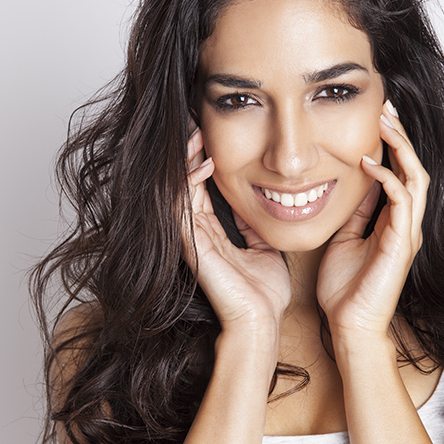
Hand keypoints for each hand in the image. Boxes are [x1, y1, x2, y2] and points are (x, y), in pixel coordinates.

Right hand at [182, 128, 290, 348]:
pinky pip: (182, 207)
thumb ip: (255, 225)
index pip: (201, 186)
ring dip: (187, 160)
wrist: (260, 321)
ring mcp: (191, 238)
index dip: (203, 158)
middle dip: (191, 151)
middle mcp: (197, 231)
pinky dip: (190, 183)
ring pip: (179, 189)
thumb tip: (263, 202)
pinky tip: (204, 164)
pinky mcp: (191, 246)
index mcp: (212, 230)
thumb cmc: (263, 292)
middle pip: (186, 181)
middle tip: (198, 122)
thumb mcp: (264, 247)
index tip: (211, 132)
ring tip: (197, 133)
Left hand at [316, 101, 428, 344]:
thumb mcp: (346, 239)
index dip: (392, 145)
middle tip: (385, 108)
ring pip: (416, 178)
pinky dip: (387, 178)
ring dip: (400, 148)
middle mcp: (406, 224)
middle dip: (400, 137)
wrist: (349, 324)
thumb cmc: (345, 288)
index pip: (400, 174)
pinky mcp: (401, 243)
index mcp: (393, 222)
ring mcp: (407, 233)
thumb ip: (356, 214)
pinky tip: (369, 163)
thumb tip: (355, 186)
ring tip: (384, 123)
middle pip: (414, 168)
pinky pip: (402, 201)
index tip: (378, 119)